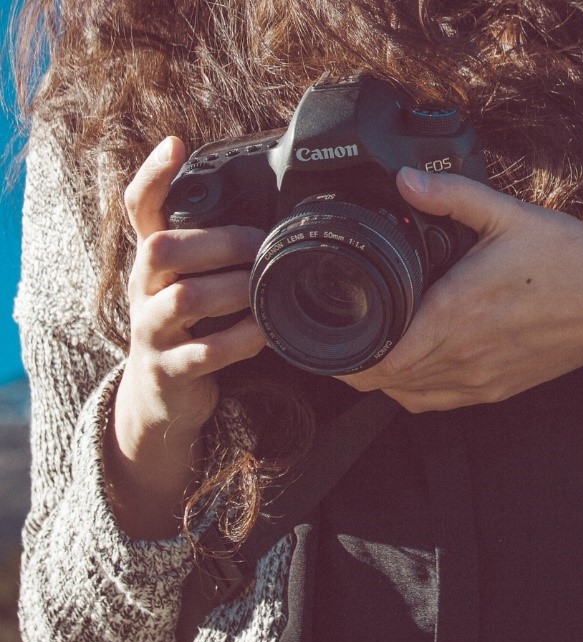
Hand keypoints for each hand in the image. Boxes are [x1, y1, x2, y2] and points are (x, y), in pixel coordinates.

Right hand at [107, 136, 266, 538]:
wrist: (163, 396)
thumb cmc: (194, 327)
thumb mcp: (198, 281)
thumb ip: (221, 249)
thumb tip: (280, 212)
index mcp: (154, 262)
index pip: (139, 208)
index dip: (152, 175)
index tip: (175, 142)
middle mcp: (144, 289)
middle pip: (160, 248)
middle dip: (218, 242)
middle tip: (261, 244)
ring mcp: (151, 330)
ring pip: (183, 299)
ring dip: (234, 290)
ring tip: (266, 290)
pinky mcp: (168, 370)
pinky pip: (202, 352)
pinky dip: (239, 341)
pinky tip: (264, 335)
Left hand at [337, 167, 582, 411]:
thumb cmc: (571, 261)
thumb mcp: (509, 215)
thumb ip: (451, 196)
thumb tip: (404, 180)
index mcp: (456, 314)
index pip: (376, 356)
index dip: (338, 351)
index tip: (319, 329)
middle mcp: (463, 356)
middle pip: (381, 381)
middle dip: (349, 362)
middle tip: (331, 333)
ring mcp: (480, 378)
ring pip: (405, 396)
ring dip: (380, 377)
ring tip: (364, 347)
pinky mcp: (497, 389)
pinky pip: (436, 403)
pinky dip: (412, 389)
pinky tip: (409, 365)